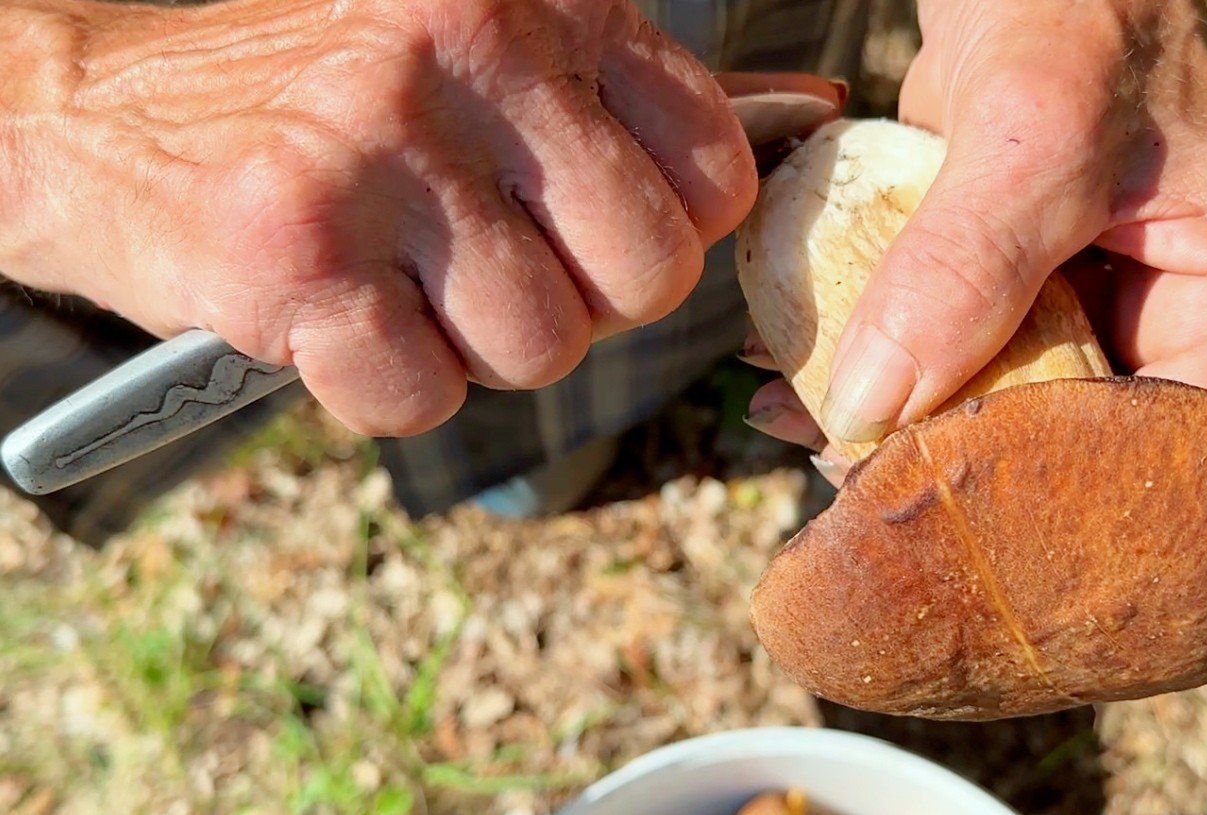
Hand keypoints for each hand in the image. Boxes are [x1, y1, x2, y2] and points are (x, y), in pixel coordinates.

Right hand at [0, 0, 818, 435]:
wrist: (94, 114)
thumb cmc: (320, 100)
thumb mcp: (487, 62)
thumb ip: (631, 99)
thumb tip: (813, 112)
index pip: (714, 174)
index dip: (659, 239)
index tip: (584, 237)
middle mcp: (466, 48)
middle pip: (645, 278)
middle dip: (577, 309)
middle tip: (483, 274)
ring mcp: (376, 143)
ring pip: (540, 347)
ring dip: (469, 351)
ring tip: (391, 286)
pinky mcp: (292, 247)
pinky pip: (420, 397)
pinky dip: (379, 389)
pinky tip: (326, 319)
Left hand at [744, 0, 1206, 482]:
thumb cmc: (1075, 8)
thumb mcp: (1031, 132)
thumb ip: (962, 266)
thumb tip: (868, 410)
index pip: (1160, 450)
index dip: (1043, 487)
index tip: (923, 491)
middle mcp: (1198, 318)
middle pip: (1076, 442)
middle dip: (956, 457)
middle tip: (837, 469)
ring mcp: (1121, 307)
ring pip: (1012, 407)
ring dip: (905, 420)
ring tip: (794, 423)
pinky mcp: (1049, 292)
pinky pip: (973, 356)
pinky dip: (895, 367)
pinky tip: (804, 376)